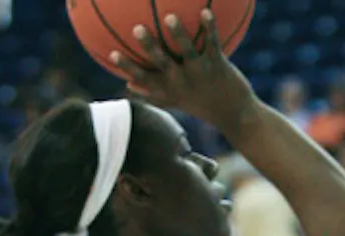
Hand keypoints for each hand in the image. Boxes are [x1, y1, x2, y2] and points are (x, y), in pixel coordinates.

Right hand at [112, 12, 256, 136]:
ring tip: (170, 17)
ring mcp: (199, 73)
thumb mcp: (174, 101)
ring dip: (178, 34)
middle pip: (161, 63)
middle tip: (137, 29)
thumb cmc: (201, 104)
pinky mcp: (218, 66)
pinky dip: (210, 28)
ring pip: (186, 51)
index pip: (143, 78)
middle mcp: (181, 82)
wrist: (234, 114)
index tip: (111, 53)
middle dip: (149, 46)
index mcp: (169, 89)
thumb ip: (151, 92)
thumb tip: (128, 85)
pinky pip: (212, 44)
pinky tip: (206, 11)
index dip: (127, 67)